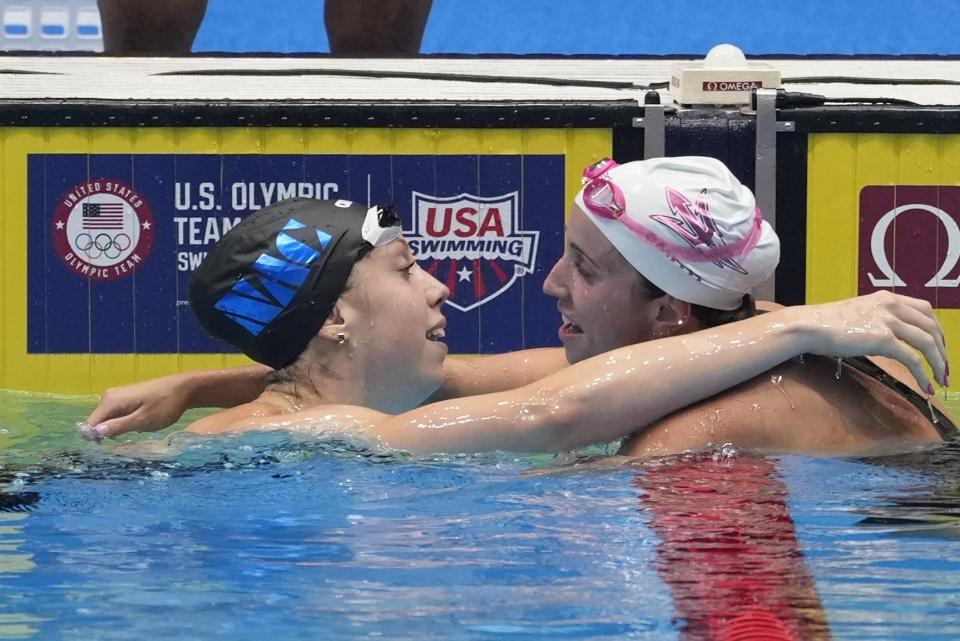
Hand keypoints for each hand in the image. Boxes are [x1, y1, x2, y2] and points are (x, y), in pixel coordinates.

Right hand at [79, 374, 191, 440]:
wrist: (183, 389)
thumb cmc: (165, 405)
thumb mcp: (143, 420)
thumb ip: (118, 427)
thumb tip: (93, 434)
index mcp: (110, 401)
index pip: (88, 425)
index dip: (95, 440)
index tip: (110, 449)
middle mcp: (108, 396)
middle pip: (96, 423)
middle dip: (106, 435)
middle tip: (126, 441)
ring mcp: (116, 396)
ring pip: (106, 420)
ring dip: (116, 429)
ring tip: (134, 433)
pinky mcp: (124, 398)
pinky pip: (115, 415)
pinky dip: (123, 423)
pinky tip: (137, 425)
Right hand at [786, 291, 947, 392]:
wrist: (809, 326)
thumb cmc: (826, 323)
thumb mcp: (858, 313)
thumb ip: (877, 320)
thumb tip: (889, 340)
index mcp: (887, 298)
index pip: (925, 310)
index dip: (937, 330)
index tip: (938, 347)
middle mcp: (892, 305)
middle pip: (931, 327)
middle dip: (942, 350)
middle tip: (943, 368)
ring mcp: (888, 321)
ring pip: (927, 343)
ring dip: (938, 363)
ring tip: (940, 380)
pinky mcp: (883, 339)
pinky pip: (912, 358)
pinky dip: (923, 374)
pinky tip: (925, 386)